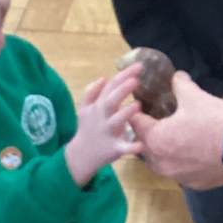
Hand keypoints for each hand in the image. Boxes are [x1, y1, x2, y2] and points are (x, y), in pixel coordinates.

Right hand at [65, 70, 142, 185]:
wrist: (81, 156)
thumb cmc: (88, 129)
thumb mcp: (84, 109)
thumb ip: (92, 92)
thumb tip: (104, 78)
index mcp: (98, 106)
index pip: (110, 87)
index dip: (124, 75)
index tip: (139, 66)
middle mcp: (102, 118)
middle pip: (110, 101)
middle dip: (122, 90)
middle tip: (136, 79)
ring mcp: (107, 133)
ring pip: (116, 122)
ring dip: (126, 113)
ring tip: (138, 104)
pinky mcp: (114, 149)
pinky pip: (123, 148)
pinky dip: (131, 147)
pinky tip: (141, 144)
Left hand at [130, 72, 222, 189]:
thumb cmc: (214, 121)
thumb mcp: (195, 97)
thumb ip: (181, 85)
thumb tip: (177, 76)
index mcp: (155, 139)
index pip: (135, 123)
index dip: (138, 112)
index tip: (143, 105)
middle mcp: (160, 163)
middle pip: (145, 146)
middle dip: (149, 133)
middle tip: (159, 120)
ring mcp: (177, 177)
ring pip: (161, 163)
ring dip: (163, 150)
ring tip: (175, 137)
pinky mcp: (194, 184)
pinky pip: (180, 172)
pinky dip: (182, 162)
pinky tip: (193, 152)